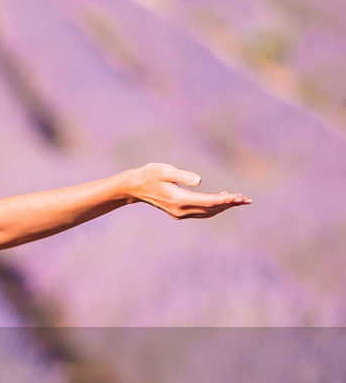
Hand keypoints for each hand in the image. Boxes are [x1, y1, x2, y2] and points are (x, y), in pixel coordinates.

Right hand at [125, 162, 250, 219]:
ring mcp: (179, 213)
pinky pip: (201, 212)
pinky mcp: (179, 212)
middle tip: (247, 200)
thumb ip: (182, 176)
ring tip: (239, 200)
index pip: (208, 201)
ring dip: (223, 207)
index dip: (226, 200)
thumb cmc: (150, 174)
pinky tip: (222, 201)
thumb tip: (199, 181)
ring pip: (207, 212)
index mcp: (179, 199)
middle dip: (229, 204)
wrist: (135, 187)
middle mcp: (180, 210)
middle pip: (210, 209)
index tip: (240, 197)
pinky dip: (214, 208)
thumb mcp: (165, 170)